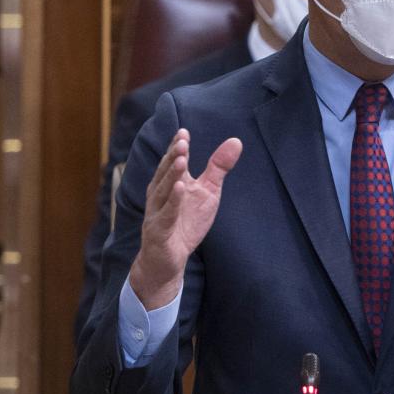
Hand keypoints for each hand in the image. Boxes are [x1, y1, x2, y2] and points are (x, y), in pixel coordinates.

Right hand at [128, 129, 241, 308]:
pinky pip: (166, 215)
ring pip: (163, 191)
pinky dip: (172, 202)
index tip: (183, 132)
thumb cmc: (185, 222)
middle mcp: (160, 195)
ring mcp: (157, 213)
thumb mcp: (207, 192)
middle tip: (181, 141)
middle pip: (166, 173)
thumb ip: (218, 167)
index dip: (177, 147)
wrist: (168, 261)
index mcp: (170, 183)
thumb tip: (236, 141)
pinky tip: (180, 189)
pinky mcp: (159, 232)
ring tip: (180, 159)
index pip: (173, 162)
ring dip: (171, 175)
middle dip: (173, 157)